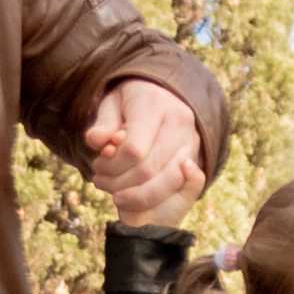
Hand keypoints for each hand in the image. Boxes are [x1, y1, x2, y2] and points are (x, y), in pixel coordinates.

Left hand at [83, 76, 206, 224]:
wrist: (163, 96)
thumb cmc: (130, 103)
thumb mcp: (111, 105)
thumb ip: (102, 125)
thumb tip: (96, 142)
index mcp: (155, 104)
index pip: (133, 149)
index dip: (112, 166)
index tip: (97, 166)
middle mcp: (180, 122)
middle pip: (149, 169)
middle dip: (120, 183)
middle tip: (100, 181)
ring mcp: (192, 141)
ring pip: (167, 183)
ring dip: (136, 196)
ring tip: (114, 192)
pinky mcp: (197, 157)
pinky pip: (180, 188)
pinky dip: (153, 198)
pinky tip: (135, 195)